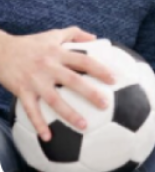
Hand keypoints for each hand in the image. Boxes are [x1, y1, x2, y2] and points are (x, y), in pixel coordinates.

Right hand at [0, 27, 114, 140]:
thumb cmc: (30, 43)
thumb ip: (74, 33)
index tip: (115, 79)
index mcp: (58, 53)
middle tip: (106, 105)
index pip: (84, 61)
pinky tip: (48, 137)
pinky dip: (38, 124)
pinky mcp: (22, 91)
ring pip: (54, 99)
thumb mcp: (53, 35)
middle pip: (73, 81)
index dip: (100, 69)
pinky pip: (31, 110)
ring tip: (84, 125)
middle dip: (90, 93)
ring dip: (69, 114)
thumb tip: (96, 38)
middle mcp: (48, 67)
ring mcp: (35, 81)